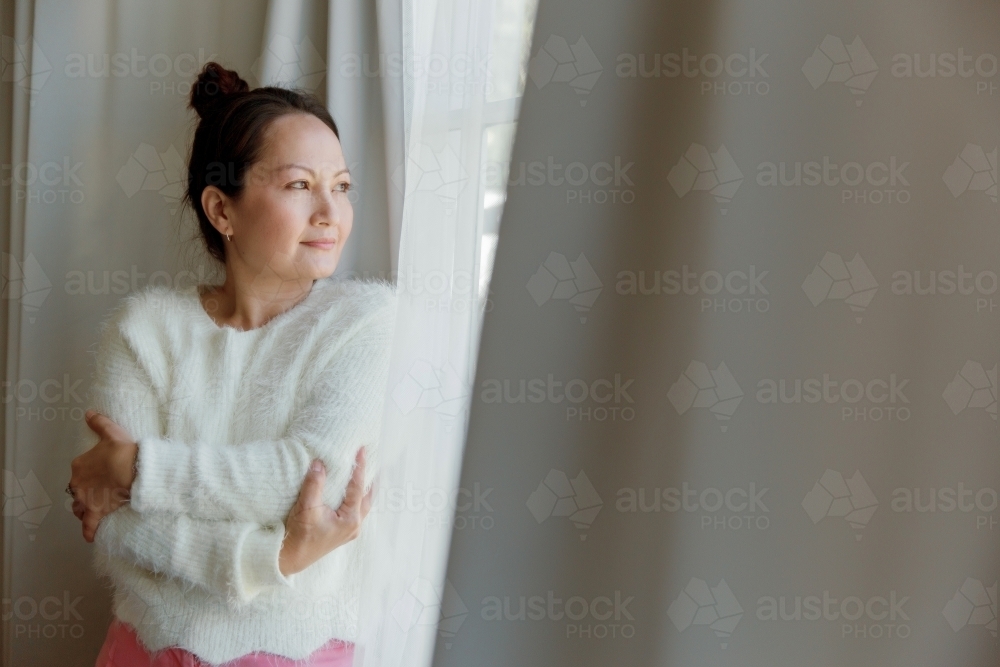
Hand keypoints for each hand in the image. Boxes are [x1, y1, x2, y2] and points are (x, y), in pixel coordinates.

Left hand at [69, 410, 137, 542]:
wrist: (134, 470)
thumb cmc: (123, 451)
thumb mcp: (111, 433)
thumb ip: (99, 423)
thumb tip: (89, 413)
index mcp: (79, 466)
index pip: (79, 472)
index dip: (89, 473)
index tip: (101, 473)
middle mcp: (78, 485)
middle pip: (77, 491)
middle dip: (85, 491)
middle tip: (101, 490)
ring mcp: (86, 500)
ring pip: (79, 507)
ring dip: (84, 509)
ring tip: (93, 509)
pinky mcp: (96, 512)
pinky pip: (89, 525)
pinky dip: (89, 531)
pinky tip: (90, 536)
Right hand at [278, 447, 373, 575]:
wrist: (291, 558)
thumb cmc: (300, 535)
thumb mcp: (306, 507)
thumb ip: (314, 484)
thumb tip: (320, 463)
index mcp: (350, 519)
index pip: (358, 487)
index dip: (360, 467)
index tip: (362, 451)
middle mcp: (354, 526)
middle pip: (368, 498)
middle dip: (370, 480)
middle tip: (374, 462)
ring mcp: (349, 531)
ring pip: (363, 506)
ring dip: (365, 490)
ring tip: (366, 475)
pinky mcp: (342, 533)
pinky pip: (355, 512)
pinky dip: (357, 499)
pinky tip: (352, 494)